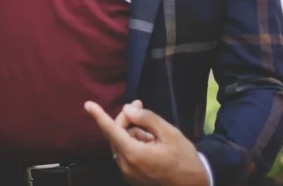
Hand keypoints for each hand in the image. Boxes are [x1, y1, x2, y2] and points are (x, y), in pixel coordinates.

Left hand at [85, 101, 208, 185]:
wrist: (195, 184)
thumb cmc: (184, 158)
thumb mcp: (169, 133)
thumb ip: (146, 118)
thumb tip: (127, 109)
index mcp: (134, 154)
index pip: (111, 131)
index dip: (99, 116)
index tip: (88, 104)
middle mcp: (127, 166)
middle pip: (116, 135)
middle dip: (126, 119)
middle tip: (140, 105)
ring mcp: (129, 174)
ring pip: (121, 144)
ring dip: (132, 132)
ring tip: (153, 131)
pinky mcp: (133, 178)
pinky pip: (127, 154)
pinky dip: (134, 143)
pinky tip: (151, 141)